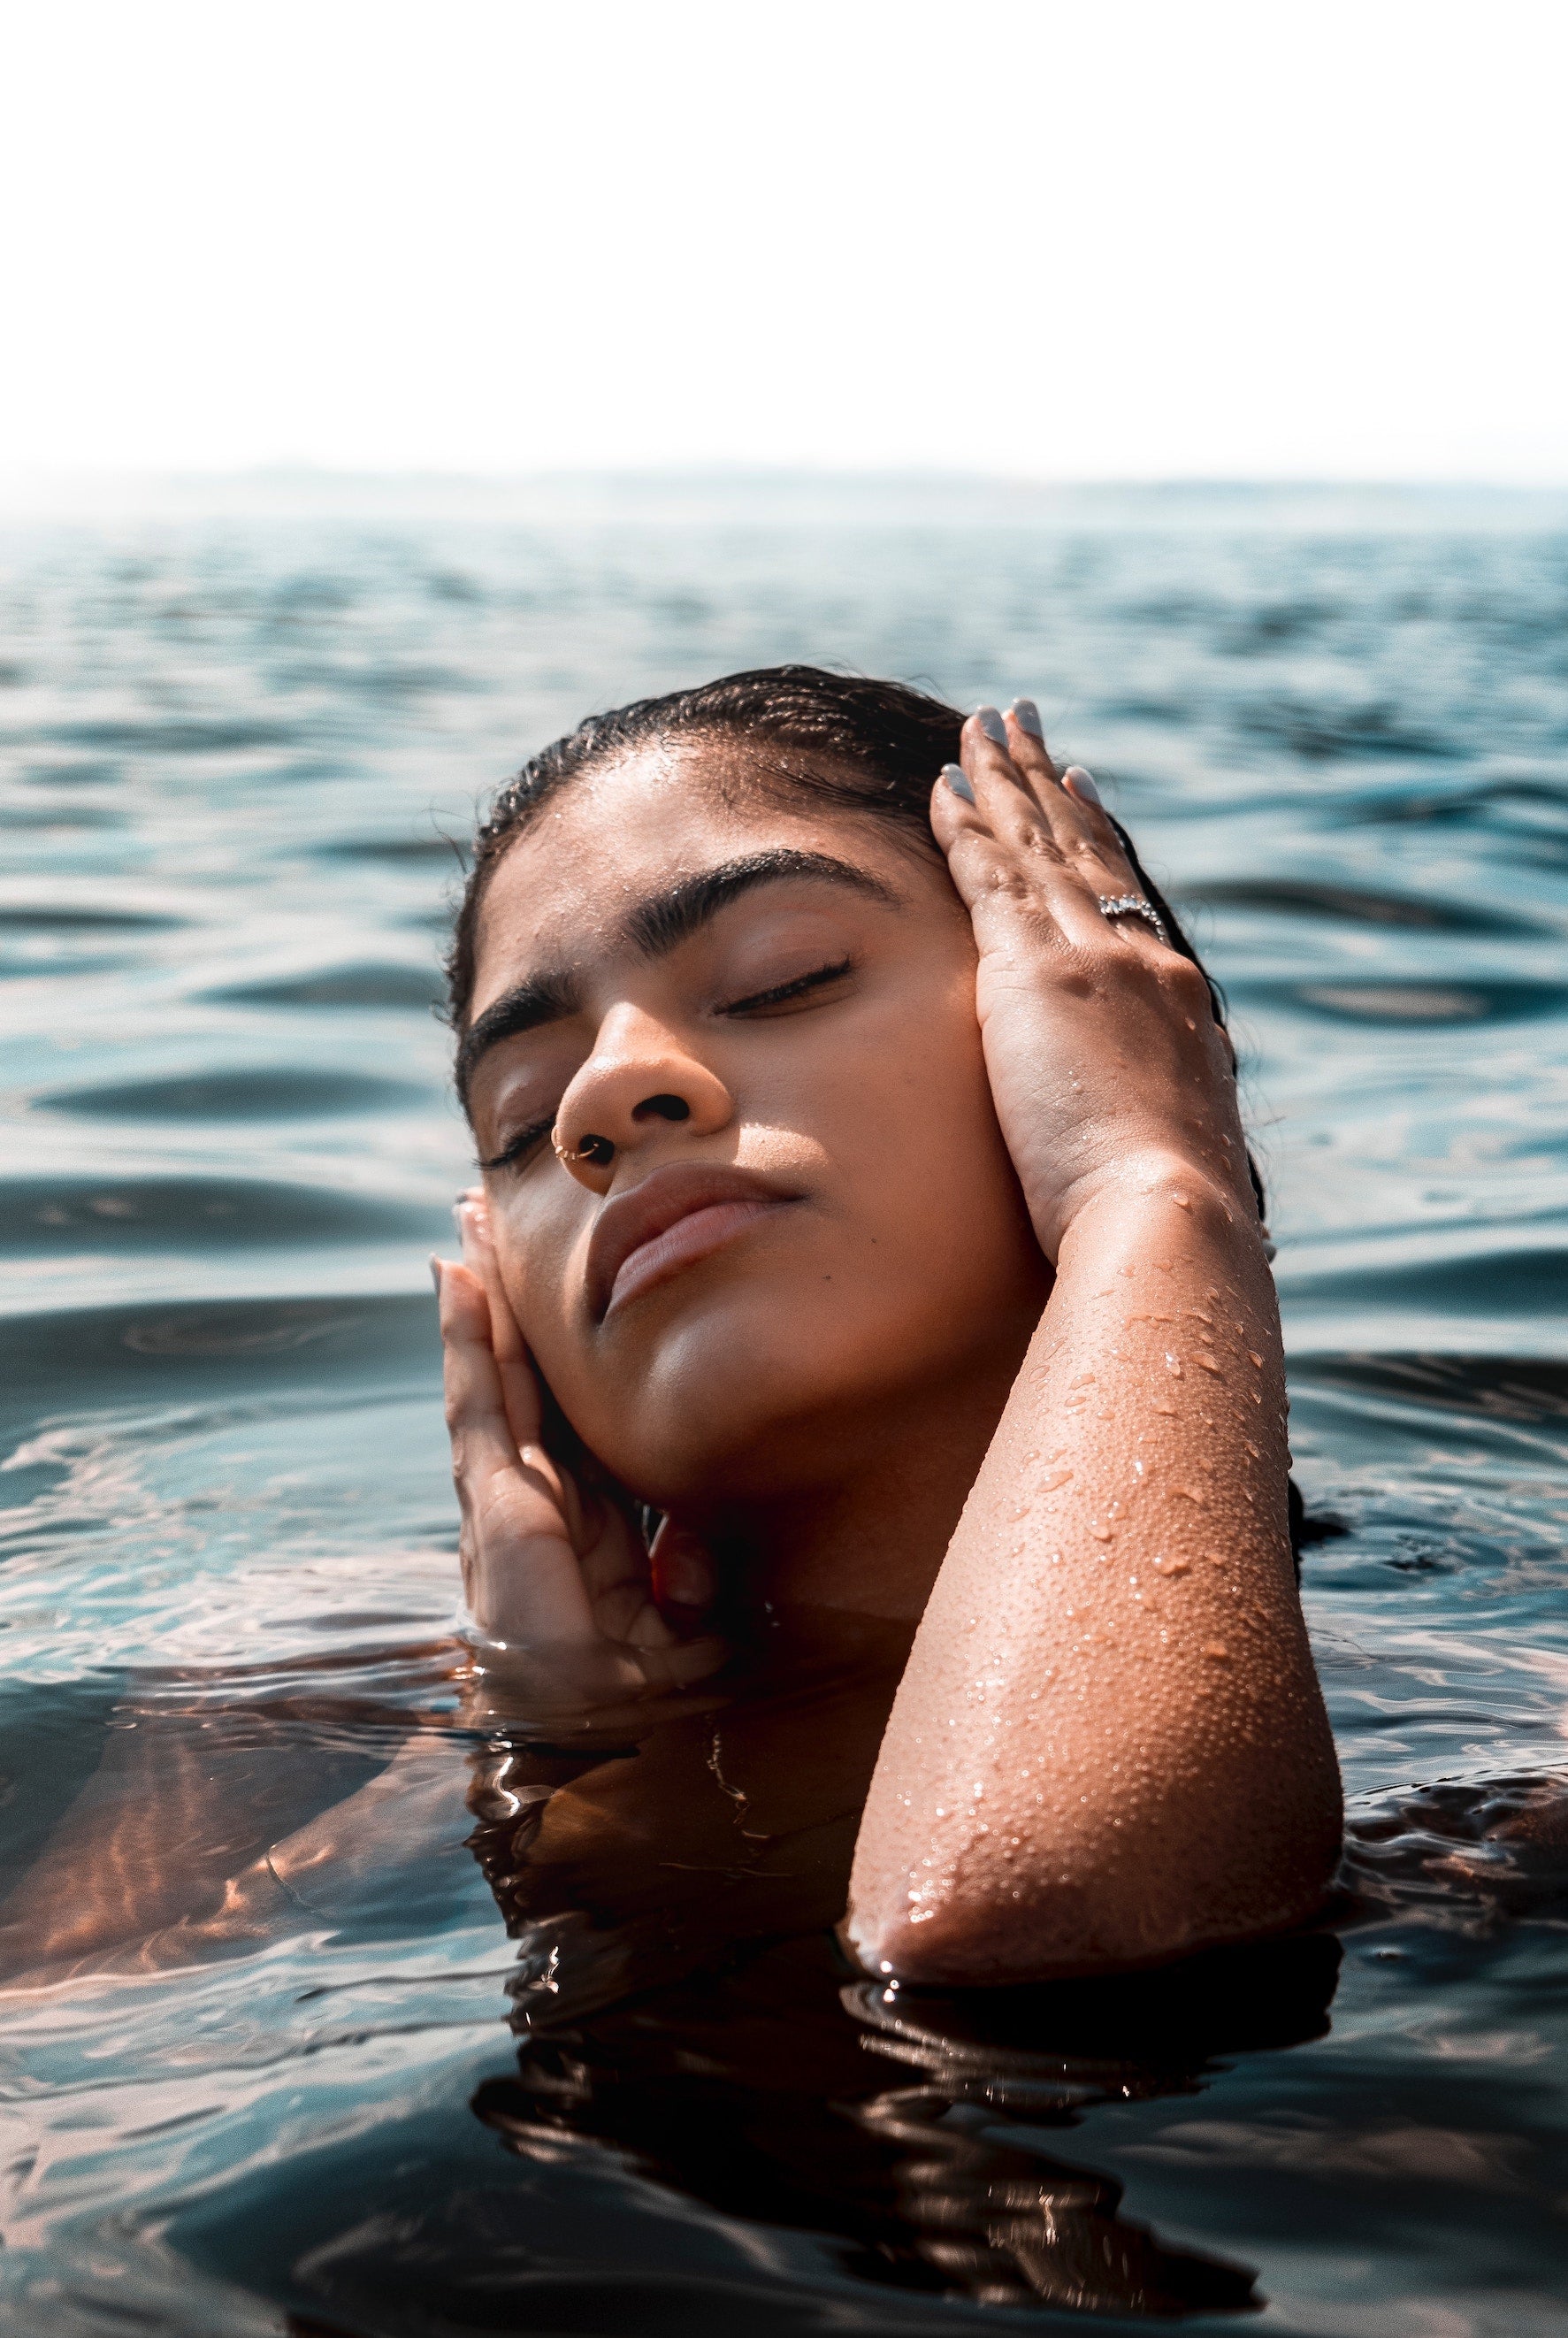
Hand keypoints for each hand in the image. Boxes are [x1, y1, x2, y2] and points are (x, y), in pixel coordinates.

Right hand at [436, 1194, 725, 1725]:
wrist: (590, 1752)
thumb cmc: (647, 1706)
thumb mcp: (689, 1623)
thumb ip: (690, 1571)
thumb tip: (689, 1540)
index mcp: (590, 1522)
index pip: (578, 1414)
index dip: (567, 1353)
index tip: (564, 1292)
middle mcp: (542, 1500)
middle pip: (528, 1379)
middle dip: (512, 1306)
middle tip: (494, 1224)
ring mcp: (508, 1498)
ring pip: (496, 1375)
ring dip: (484, 1299)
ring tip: (469, 1225)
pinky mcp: (492, 1503)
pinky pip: (478, 1402)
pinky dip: (466, 1337)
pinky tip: (456, 1278)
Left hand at [931, 705, 1255, 1258]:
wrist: (1170, 1211)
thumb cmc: (1171, 1215)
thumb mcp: (1173, 1152)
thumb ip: (1155, 1123)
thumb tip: (1160, 1151)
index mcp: (1176, 998)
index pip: (1127, 896)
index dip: (1097, 835)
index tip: (1077, 784)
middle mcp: (1140, 958)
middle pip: (1083, 847)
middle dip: (1047, 780)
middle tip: (1021, 720)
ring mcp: (1090, 958)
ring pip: (1035, 844)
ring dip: (1003, 780)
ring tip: (977, 725)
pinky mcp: (1035, 972)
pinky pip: (991, 874)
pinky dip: (967, 824)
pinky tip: (942, 784)